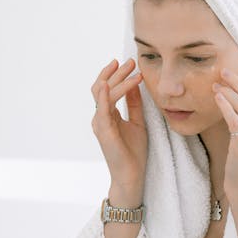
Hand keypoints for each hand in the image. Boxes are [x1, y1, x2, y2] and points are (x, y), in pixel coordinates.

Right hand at [91, 58, 146, 187]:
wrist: (132, 175)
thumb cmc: (134, 152)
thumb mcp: (138, 122)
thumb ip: (134, 104)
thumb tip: (135, 84)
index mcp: (107, 115)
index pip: (106, 89)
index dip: (114, 74)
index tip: (128, 63)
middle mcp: (100, 117)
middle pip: (102, 87)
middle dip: (116, 72)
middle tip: (131, 61)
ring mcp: (100, 124)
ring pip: (103, 94)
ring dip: (117, 80)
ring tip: (131, 69)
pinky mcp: (103, 131)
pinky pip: (101, 110)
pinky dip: (103, 96)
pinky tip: (107, 85)